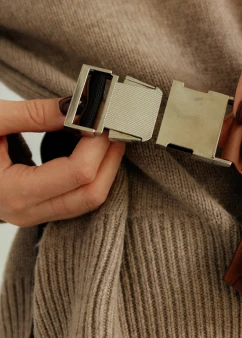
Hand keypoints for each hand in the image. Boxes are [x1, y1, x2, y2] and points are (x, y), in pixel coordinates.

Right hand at [0, 98, 124, 226]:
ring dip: (106, 170)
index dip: (98, 145)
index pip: (77, 173)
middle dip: (111, 160)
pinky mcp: (39, 210)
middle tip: (117, 128)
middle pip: (91, 194)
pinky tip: (95, 153)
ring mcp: (34, 215)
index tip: (106, 119)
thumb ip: (35, 114)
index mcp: (12, 192)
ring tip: (109, 138)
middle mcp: (27, 212)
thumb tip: (80, 106)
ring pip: (89, 201)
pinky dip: (94, 177)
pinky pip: (78, 199)